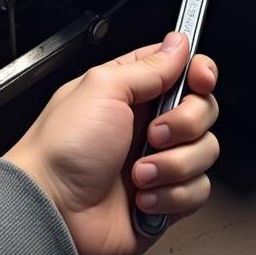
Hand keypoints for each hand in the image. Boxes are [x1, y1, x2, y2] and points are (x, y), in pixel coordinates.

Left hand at [4, 31, 219, 254]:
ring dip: (172, 164)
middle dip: (185, 124)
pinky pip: (197, 190)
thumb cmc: (61, 150)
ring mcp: (158, 162)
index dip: (200, 73)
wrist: (51, 211)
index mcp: (132, 92)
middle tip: (153, 133)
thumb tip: (178, 43)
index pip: (184, 71)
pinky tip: (141, 197)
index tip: (200, 79)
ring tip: (137, 173)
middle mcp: (149, 124)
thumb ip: (149, 66)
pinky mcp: (165, 199)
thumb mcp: (103, 88)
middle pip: (203, 111)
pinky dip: (170, 195)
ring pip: (204, 152)